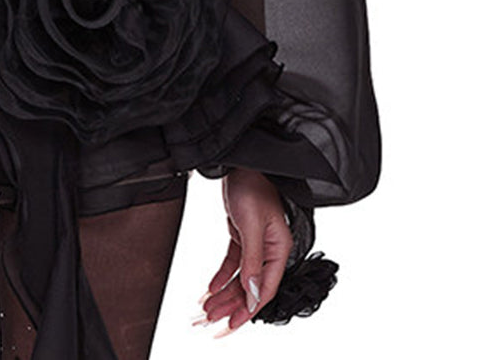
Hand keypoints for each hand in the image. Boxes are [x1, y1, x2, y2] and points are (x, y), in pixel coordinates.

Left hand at [195, 168, 292, 336]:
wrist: (240, 161)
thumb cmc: (251, 184)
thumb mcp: (251, 224)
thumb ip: (253, 260)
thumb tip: (253, 294)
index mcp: (279, 248)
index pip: (265, 288)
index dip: (249, 309)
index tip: (232, 324)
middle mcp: (270, 249)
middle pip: (251, 286)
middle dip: (231, 305)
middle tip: (211, 321)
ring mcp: (256, 243)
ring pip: (240, 277)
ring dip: (224, 294)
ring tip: (206, 309)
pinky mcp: (242, 234)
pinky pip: (233, 263)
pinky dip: (222, 276)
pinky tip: (211, 288)